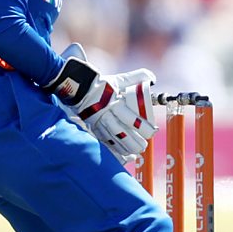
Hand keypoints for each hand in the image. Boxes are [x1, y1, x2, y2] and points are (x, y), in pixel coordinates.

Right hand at [46, 44, 157, 162]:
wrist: (79, 89)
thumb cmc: (102, 84)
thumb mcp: (119, 79)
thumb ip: (136, 77)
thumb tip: (153, 78)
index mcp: (115, 104)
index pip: (131, 119)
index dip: (143, 127)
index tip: (153, 131)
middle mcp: (107, 115)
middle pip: (122, 133)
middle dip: (134, 141)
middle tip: (144, 146)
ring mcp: (99, 123)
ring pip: (113, 139)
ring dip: (125, 147)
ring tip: (136, 152)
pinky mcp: (93, 128)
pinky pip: (104, 141)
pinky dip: (113, 149)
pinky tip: (122, 154)